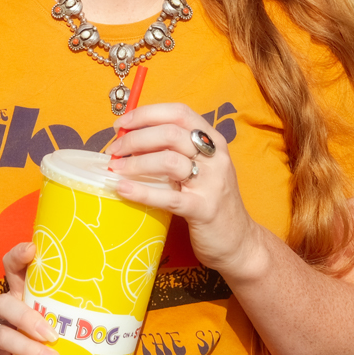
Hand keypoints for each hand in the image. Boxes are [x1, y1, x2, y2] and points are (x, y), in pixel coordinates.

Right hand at [0, 242, 65, 354]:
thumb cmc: (38, 346)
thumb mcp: (53, 327)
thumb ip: (75, 319)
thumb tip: (128, 318)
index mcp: (20, 298)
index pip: (12, 270)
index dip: (18, 257)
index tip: (32, 250)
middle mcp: (3, 316)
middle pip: (3, 304)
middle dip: (27, 318)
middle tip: (52, 335)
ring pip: (2, 337)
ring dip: (30, 352)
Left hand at [107, 103, 266, 280]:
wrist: (240, 241)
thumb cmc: (212, 201)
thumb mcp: (201, 169)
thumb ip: (176, 152)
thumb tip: (132, 141)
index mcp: (214, 141)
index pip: (179, 113)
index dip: (146, 114)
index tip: (121, 124)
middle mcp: (215, 158)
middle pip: (170, 134)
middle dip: (135, 139)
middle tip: (114, 150)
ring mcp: (211, 183)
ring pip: (168, 160)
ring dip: (135, 162)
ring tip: (116, 169)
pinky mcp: (203, 210)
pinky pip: (168, 197)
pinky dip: (142, 191)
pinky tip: (122, 189)